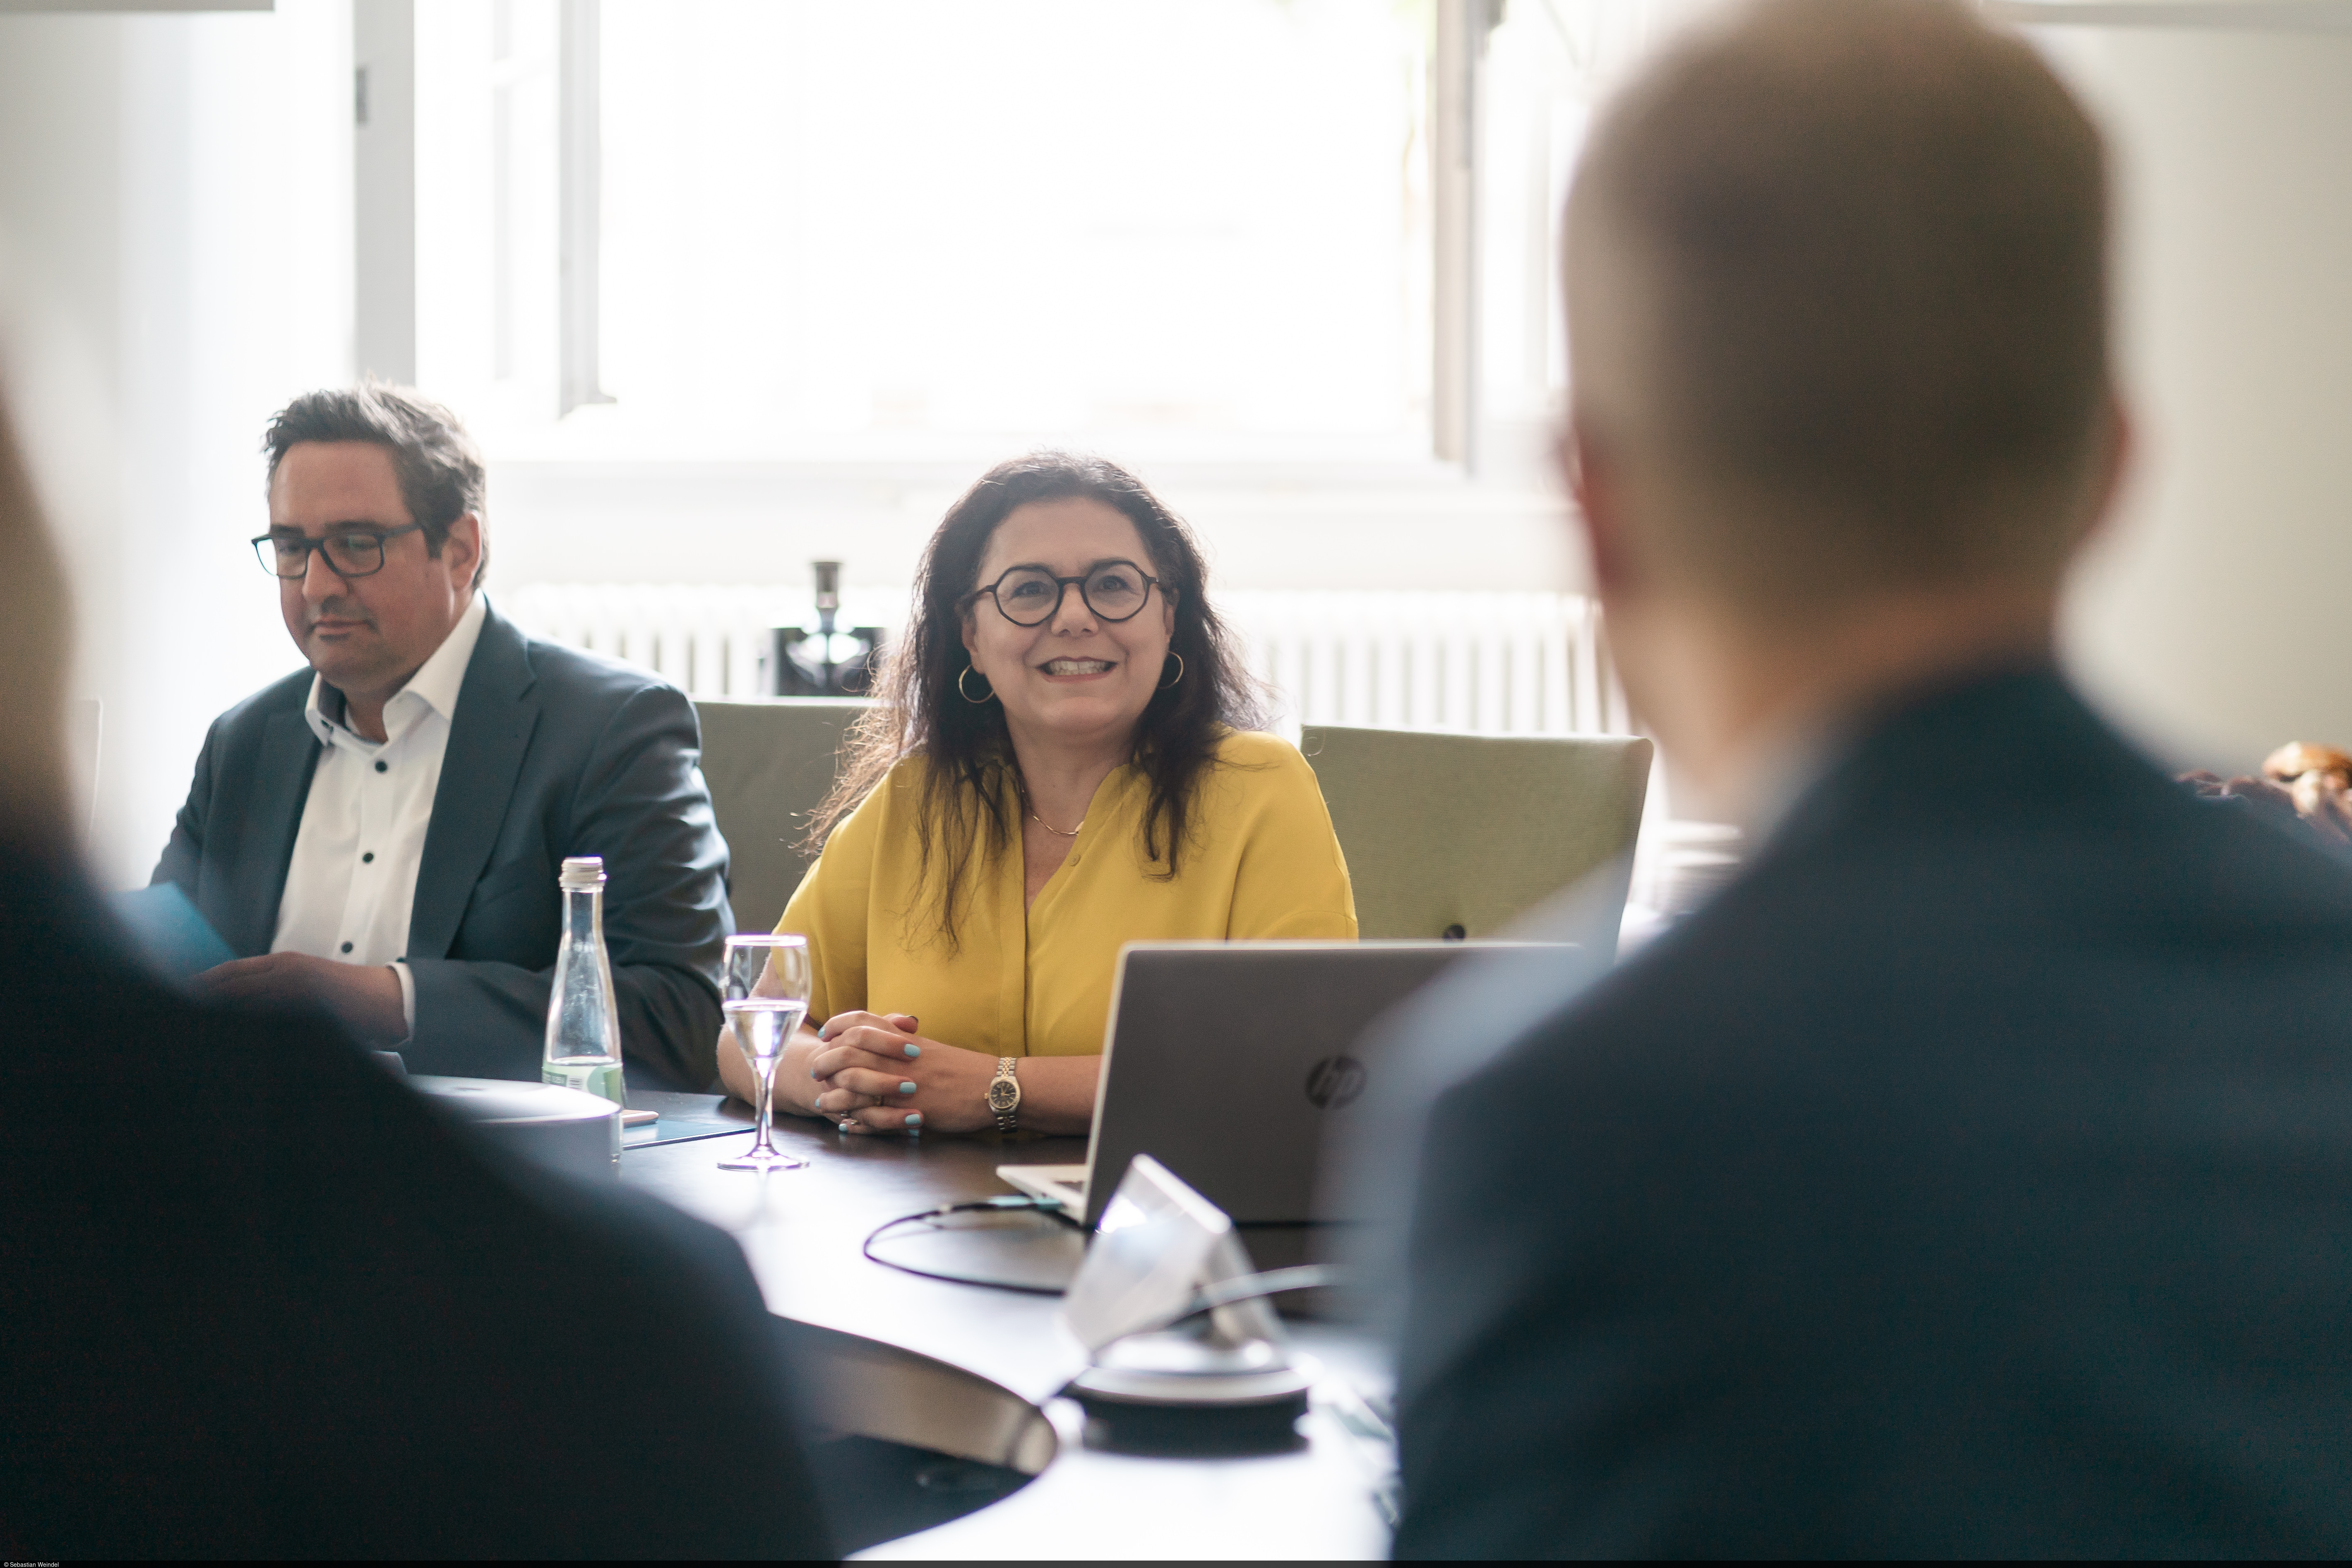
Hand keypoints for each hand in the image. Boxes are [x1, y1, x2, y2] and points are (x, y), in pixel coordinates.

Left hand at [191, 953, 407, 1043]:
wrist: (386, 1000)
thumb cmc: (348, 993)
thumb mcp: (308, 979)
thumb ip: (276, 985)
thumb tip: (240, 999)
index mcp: (285, 963)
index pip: (231, 970)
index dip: (203, 982)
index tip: (182, 992)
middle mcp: (285, 973)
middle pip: (229, 985)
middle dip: (202, 998)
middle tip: (177, 1010)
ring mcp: (293, 992)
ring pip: (243, 1003)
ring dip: (219, 1014)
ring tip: (194, 1024)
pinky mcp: (305, 1012)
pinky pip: (265, 1021)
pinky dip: (246, 1026)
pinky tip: (232, 1035)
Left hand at [809, 1011, 1001, 1135]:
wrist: (994, 1087)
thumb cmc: (965, 1069)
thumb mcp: (932, 1047)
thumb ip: (906, 1041)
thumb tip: (888, 1032)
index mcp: (906, 1040)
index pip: (863, 1022)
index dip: (839, 1025)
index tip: (826, 1034)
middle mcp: (900, 1059)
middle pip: (849, 1052)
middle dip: (826, 1061)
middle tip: (816, 1070)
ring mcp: (904, 1085)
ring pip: (855, 1086)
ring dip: (834, 1095)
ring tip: (823, 1102)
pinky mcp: (911, 1111)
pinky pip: (874, 1117)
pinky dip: (857, 1122)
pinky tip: (848, 1125)